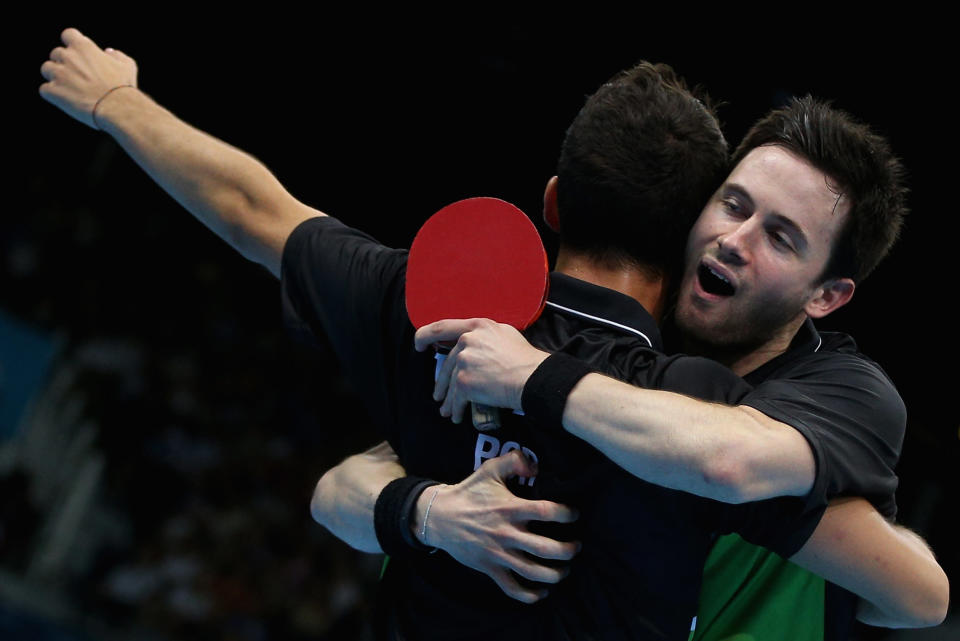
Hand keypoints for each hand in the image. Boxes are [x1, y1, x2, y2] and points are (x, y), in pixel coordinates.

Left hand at [39, 28, 138, 128]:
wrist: (117, 108)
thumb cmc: (123, 87)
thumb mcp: (127, 66)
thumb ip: (117, 55)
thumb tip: (108, 52)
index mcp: (83, 46)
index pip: (68, 35)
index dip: (72, 44)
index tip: (78, 54)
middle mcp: (67, 57)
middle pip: (56, 54)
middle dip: (64, 63)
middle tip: (77, 77)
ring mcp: (58, 74)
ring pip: (47, 69)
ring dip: (55, 77)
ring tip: (69, 88)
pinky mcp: (53, 91)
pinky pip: (45, 89)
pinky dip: (53, 94)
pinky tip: (66, 100)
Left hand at [414, 318, 548, 422]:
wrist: (533, 378)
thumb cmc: (525, 359)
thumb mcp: (505, 334)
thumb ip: (485, 335)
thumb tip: (474, 340)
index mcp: (477, 326)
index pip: (441, 327)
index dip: (425, 336)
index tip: (419, 345)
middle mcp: (467, 340)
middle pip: (447, 364)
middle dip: (442, 383)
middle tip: (440, 394)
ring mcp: (464, 361)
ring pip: (450, 384)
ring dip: (448, 399)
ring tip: (448, 410)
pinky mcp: (464, 383)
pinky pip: (456, 399)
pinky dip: (456, 410)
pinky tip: (457, 416)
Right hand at [417, 450, 578, 602]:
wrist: (439, 516)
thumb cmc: (469, 492)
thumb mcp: (490, 469)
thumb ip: (514, 461)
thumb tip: (535, 467)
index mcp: (509, 508)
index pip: (546, 512)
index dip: (565, 514)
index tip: (573, 514)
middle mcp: (506, 533)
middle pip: (546, 548)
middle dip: (568, 550)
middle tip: (576, 547)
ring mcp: (498, 553)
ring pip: (533, 572)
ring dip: (555, 575)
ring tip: (565, 570)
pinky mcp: (489, 568)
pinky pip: (511, 588)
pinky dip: (529, 595)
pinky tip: (542, 593)